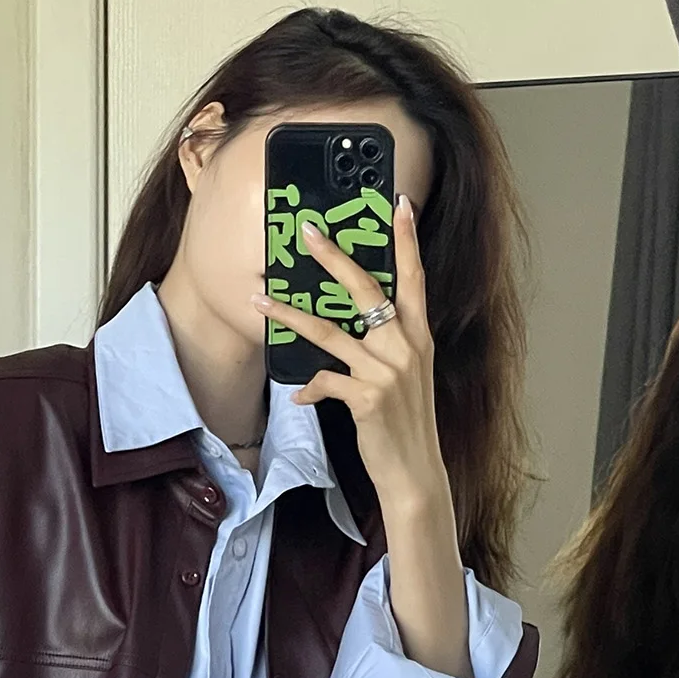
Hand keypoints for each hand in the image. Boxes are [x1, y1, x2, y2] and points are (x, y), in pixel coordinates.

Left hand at [250, 198, 450, 520]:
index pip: (414, 278)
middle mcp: (404, 347)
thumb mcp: (406, 379)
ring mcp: (386, 372)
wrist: (414, 472)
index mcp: (417, 337)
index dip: (407, 241)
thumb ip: (385, 350)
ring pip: (329, 332)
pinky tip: (300, 395)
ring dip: (290, 315)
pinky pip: (324, 381)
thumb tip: (352, 335)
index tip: (399, 204)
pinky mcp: (366, 398)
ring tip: (261, 300)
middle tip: (307, 232)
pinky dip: (309, 388)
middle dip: (334, 257)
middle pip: (365, 290)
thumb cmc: (405, 425)